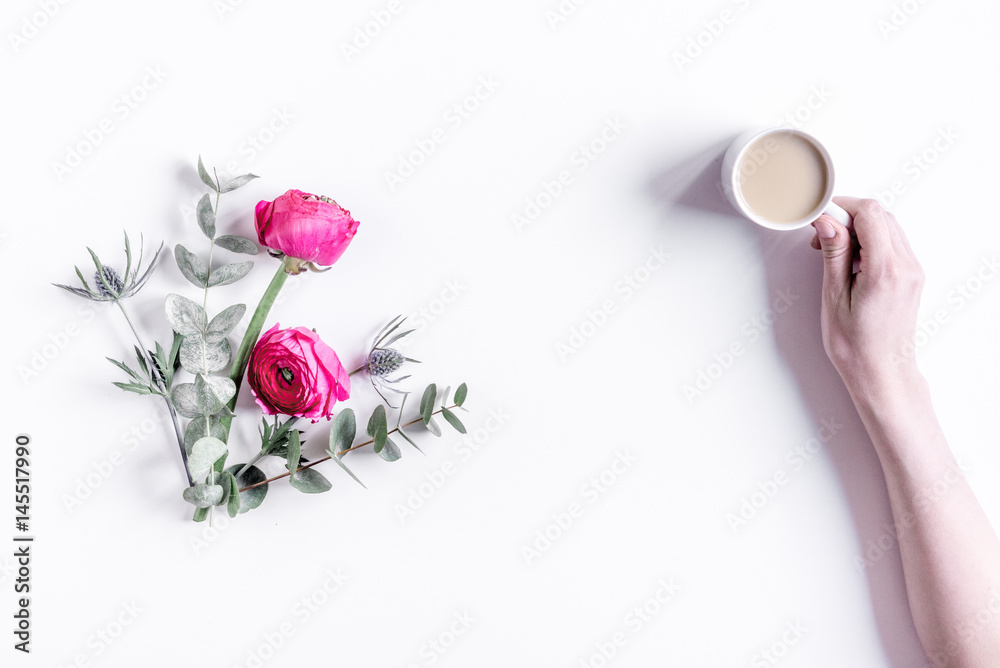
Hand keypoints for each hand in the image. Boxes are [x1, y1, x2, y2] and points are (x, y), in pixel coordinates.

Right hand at [809, 197, 924, 394]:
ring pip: (887, 226)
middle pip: (880, 215)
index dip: (842, 207)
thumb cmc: (855, 345)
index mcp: (885, 270)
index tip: (820, 216)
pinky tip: (850, 259)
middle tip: (821, 235)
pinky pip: (893, 242)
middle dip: (848, 216)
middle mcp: (906, 266)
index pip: (870, 214)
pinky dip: (870, 241)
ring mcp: (913, 270)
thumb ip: (834, 254)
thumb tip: (828, 222)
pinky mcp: (912, 275)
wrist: (880, 370)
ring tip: (833, 250)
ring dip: (859, 228)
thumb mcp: (835, 297)